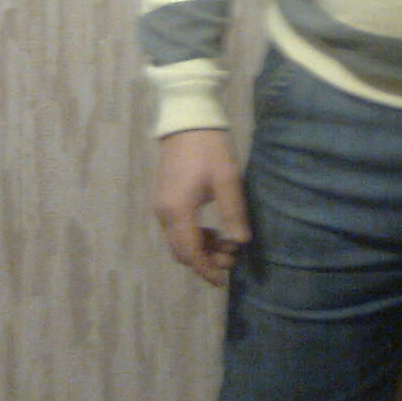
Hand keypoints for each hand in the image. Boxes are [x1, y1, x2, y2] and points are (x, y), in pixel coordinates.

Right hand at [153, 129, 250, 285]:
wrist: (187, 119)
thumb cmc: (209, 148)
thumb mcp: (227, 179)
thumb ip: (233, 212)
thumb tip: (240, 242)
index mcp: (178, 211)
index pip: (190, 252)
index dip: (206, 269)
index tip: (222, 281)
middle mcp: (164, 213)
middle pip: (181, 251)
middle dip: (205, 261)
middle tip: (231, 258)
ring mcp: (161, 206)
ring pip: (177, 241)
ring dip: (200, 249)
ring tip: (226, 243)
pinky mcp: (164, 198)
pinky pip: (176, 229)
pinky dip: (193, 236)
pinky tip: (213, 229)